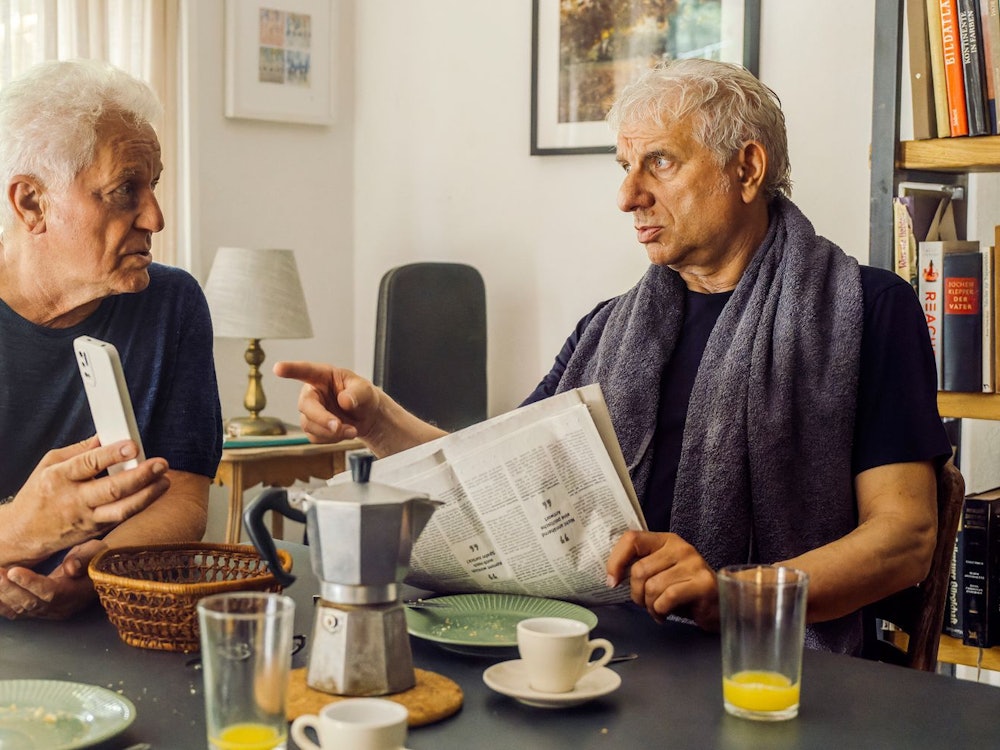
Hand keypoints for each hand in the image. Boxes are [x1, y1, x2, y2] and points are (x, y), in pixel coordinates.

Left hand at [0, 539, 105, 619]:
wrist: (98, 569)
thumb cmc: (96, 557)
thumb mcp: (96, 551)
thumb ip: (85, 557)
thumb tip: (71, 568)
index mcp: (76, 593)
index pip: (50, 592)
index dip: (31, 583)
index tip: (13, 571)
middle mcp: (61, 607)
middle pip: (31, 603)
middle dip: (10, 588)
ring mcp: (49, 612)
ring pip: (21, 609)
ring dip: (3, 595)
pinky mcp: (40, 612)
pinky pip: (17, 612)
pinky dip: (2, 605)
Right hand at [4, 436, 169, 566]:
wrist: (22, 533)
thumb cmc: (38, 494)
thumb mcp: (49, 464)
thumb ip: (80, 450)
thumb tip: (107, 435)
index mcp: (59, 477)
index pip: (89, 464)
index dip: (113, 454)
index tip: (133, 445)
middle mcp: (73, 500)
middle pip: (112, 489)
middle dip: (141, 476)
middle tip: (161, 464)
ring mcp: (86, 518)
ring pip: (122, 510)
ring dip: (148, 495)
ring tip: (165, 481)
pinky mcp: (95, 531)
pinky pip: (122, 518)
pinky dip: (141, 504)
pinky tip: (154, 492)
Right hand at [273, 361, 382, 442]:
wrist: (368, 417)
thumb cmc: (364, 396)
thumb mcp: (366, 390)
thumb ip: (357, 393)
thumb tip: (344, 401)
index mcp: (323, 376)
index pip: (306, 371)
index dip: (291, 369)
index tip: (278, 368)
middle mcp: (312, 393)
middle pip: (306, 405)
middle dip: (321, 418)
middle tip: (338, 426)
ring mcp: (310, 411)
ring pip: (309, 425)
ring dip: (331, 432)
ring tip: (352, 431)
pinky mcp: (312, 428)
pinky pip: (315, 437)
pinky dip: (331, 439)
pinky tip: (344, 433)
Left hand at [606, 530, 719, 630]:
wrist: (721, 603)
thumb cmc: (684, 590)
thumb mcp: (661, 572)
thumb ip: (642, 567)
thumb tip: (612, 576)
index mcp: (666, 540)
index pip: (632, 539)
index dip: (616, 561)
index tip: (612, 581)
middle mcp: (680, 547)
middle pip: (640, 570)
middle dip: (636, 594)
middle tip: (645, 603)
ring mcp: (694, 564)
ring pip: (652, 587)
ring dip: (650, 606)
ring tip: (658, 609)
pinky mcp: (703, 583)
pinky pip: (668, 598)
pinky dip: (660, 611)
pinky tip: (665, 614)